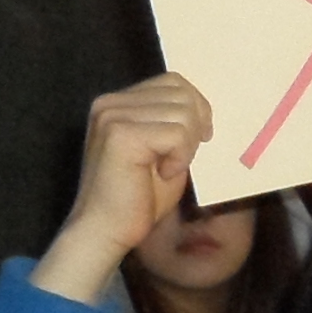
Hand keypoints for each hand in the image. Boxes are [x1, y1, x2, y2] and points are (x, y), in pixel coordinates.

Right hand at [35, 75, 212, 304]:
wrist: (106, 230)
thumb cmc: (137, 198)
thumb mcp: (163, 151)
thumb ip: (176, 124)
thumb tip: (205, 108)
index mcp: (117, 103)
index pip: (173, 81)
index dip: (196, 107)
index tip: (200, 138)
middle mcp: (110, 103)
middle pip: (181, 93)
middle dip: (195, 127)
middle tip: (181, 159)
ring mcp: (113, 116)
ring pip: (183, 113)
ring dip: (186, 146)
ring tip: (166, 169)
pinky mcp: (120, 134)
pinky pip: (177, 134)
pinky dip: (180, 157)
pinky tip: (162, 174)